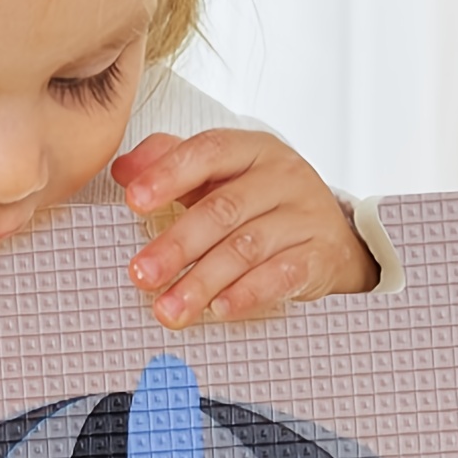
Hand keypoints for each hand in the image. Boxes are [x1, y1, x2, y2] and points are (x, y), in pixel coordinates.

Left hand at [110, 130, 378, 329]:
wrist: (335, 235)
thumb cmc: (261, 202)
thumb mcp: (219, 175)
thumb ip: (169, 163)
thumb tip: (122, 170)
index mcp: (250, 148)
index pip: (207, 152)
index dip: (168, 175)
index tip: (133, 201)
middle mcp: (282, 176)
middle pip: (222, 209)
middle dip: (176, 244)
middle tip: (141, 274)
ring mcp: (306, 215)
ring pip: (247, 247)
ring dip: (202, 281)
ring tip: (169, 307)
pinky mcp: (322, 255)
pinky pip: (283, 275)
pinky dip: (248, 294)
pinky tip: (219, 309)